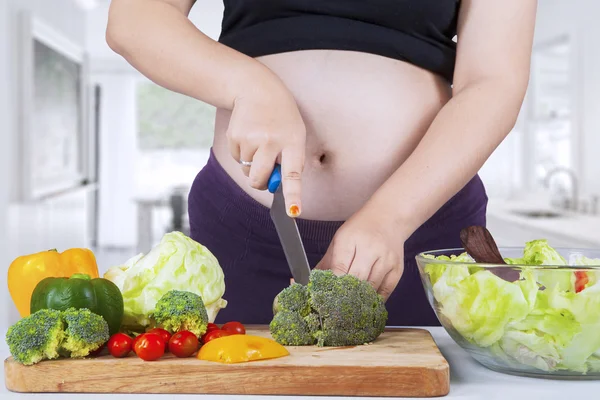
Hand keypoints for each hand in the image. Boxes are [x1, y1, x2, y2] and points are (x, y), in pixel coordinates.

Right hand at [227, 87, 305, 216]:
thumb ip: (289, 162)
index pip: (292, 174)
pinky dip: (242, 153)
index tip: (293, 211)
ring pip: (246, 170)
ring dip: (252, 163)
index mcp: (292, 142)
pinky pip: (237, 158)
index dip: (293, 195)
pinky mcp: (234, 136)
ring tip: (259, 140)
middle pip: (259, 179)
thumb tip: (273, 186)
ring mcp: (251, 139)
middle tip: (265, 171)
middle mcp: (271, 141)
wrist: (257, 90)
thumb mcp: (295, 135)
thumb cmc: (282, 119)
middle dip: (260, 182)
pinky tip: (249, 135)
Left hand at [316, 207, 404, 299]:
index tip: (325, 297)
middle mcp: (371, 249)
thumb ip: (327, 262)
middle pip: (356, 279)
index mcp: (350, 239)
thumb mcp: (340, 239)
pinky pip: (386, 291)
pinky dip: (375, 300)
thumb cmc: (360, 229)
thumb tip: (312, 282)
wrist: (389, 218)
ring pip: (371, 287)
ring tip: (350, 308)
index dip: (332, 285)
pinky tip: (367, 304)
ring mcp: (386, 259)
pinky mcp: (397, 269)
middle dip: (345, 295)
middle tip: (336, 308)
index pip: (340, 267)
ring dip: (360, 300)